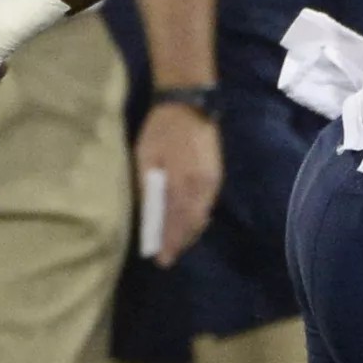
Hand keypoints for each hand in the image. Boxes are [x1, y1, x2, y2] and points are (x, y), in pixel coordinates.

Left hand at [136, 100, 220, 266]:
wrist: (190, 103)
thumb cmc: (161, 128)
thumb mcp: (145, 156)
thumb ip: (147, 186)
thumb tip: (146, 213)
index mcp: (182, 182)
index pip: (175, 221)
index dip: (169, 242)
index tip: (162, 259)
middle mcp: (202, 186)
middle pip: (192, 223)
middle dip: (180, 242)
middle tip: (168, 256)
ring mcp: (213, 181)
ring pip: (202, 215)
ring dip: (189, 231)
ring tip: (176, 243)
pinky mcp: (217, 174)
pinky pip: (208, 204)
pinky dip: (198, 217)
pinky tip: (189, 222)